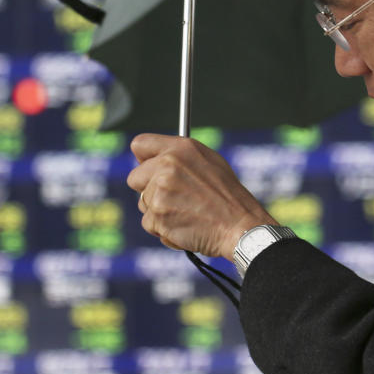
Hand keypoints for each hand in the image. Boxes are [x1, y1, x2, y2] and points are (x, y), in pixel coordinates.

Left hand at [127, 134, 276, 258]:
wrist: (239, 227)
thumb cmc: (228, 197)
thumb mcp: (210, 162)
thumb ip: (179, 157)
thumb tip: (156, 160)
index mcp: (181, 149)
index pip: (140, 144)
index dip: (143, 159)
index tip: (148, 169)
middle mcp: (167, 165)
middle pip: (134, 178)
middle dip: (148, 189)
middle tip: (171, 198)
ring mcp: (160, 191)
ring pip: (143, 203)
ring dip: (158, 212)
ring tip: (186, 213)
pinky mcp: (158, 216)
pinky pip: (149, 224)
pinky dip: (163, 230)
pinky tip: (185, 226)